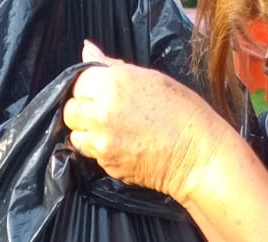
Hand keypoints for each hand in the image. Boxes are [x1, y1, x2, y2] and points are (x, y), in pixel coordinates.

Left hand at [62, 41, 230, 205]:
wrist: (197, 156)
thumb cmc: (182, 112)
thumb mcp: (150, 78)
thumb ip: (112, 66)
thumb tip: (87, 50)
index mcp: (112, 84)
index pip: (78, 82)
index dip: (88, 87)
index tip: (101, 92)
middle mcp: (102, 113)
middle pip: (70, 111)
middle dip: (81, 111)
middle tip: (102, 112)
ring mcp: (103, 143)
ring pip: (76, 136)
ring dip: (87, 133)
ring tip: (110, 131)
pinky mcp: (108, 166)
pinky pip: (92, 155)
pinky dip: (101, 151)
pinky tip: (122, 145)